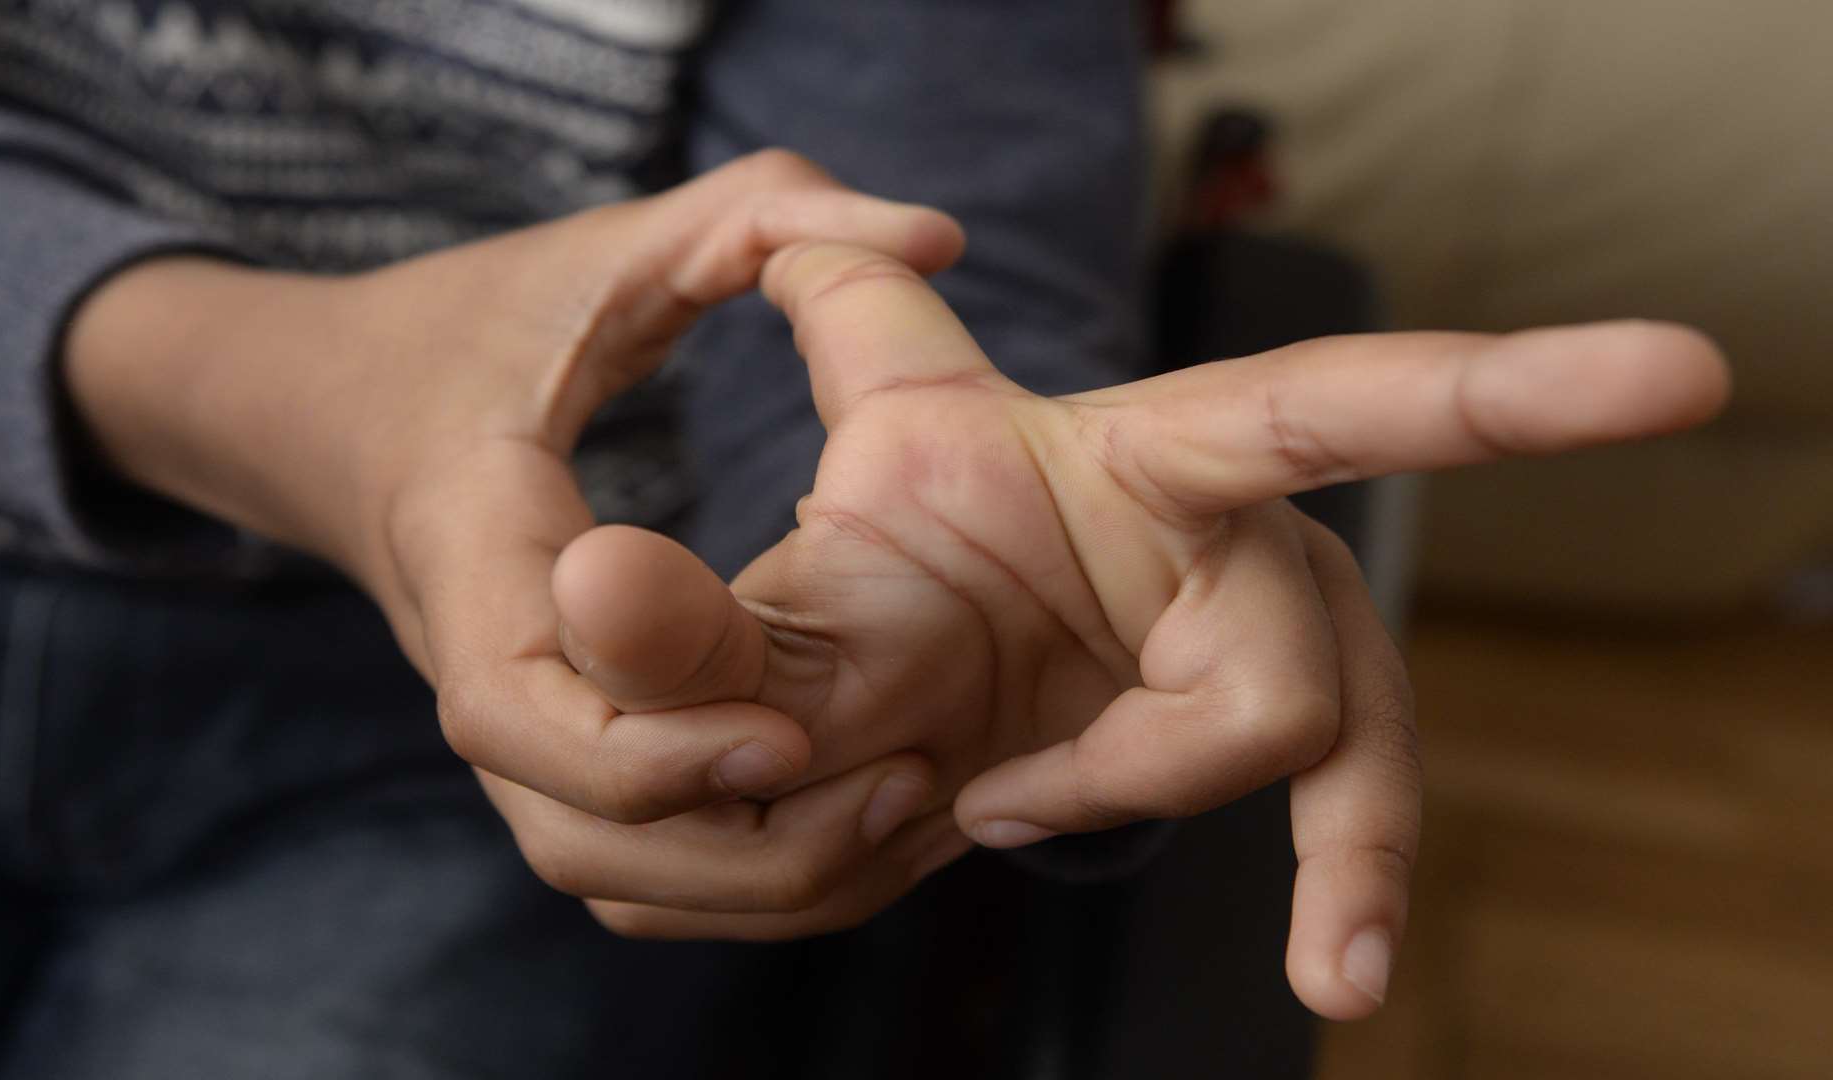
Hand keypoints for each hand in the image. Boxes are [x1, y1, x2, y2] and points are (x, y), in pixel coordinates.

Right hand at [63, 151, 972, 922]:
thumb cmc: (473, 325)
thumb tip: (940, 234)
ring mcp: (508, 725)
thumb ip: (759, 215)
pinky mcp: (544, 751)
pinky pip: (625, 860)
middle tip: (906, 787)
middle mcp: (479, 665)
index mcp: (474, 546)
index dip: (649, 747)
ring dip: (748, 879)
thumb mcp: (607, 248)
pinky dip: (730, 871)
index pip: (519, 701)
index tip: (790, 734)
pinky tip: (853, 815)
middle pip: (572, 834)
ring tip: (905, 809)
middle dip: (736, 850)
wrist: (332, 413)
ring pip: (603, 870)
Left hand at [561, 242, 1730, 1018]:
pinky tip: (1331, 974)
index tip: (1680, 379)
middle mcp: (1256, 539)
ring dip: (1126, 798)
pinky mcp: (1287, 733)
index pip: (1323, 403)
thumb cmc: (892, 566)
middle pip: (1289, 661)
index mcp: (1156, 448)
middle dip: (1142, 747)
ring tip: (981, 805)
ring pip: (1312, 749)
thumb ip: (701, 575)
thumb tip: (577, 593)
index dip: (1497, 387)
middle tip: (962, 782)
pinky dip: (1339, 885)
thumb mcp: (789, 574)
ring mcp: (1288, 643)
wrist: (938, 646)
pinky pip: (1350, 815)